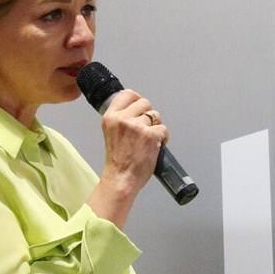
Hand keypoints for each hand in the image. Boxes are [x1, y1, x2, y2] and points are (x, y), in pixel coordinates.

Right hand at [86, 90, 168, 227]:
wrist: (121, 179)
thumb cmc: (117, 161)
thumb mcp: (111, 133)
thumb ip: (121, 120)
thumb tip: (135, 111)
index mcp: (110, 117)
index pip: (127, 94)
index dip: (137, 99)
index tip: (140, 106)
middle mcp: (123, 119)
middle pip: (145, 103)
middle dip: (148, 115)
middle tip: (146, 129)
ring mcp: (137, 126)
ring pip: (156, 115)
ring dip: (156, 127)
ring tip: (150, 140)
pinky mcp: (151, 135)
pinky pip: (164, 129)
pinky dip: (163, 137)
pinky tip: (156, 146)